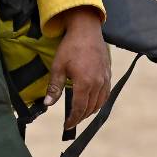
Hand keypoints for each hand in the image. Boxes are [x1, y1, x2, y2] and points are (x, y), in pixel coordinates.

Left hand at [43, 7, 110, 129]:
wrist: (86, 30)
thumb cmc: (70, 47)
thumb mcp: (58, 66)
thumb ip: (54, 87)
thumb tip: (47, 104)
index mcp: (84, 83)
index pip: (79, 108)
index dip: (72, 120)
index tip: (67, 126)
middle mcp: (98, 84)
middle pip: (90, 108)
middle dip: (80, 117)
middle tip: (72, 121)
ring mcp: (105, 79)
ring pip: (100, 103)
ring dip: (90, 111)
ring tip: (80, 114)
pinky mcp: (108, 74)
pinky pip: (106, 94)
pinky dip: (99, 102)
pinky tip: (93, 103)